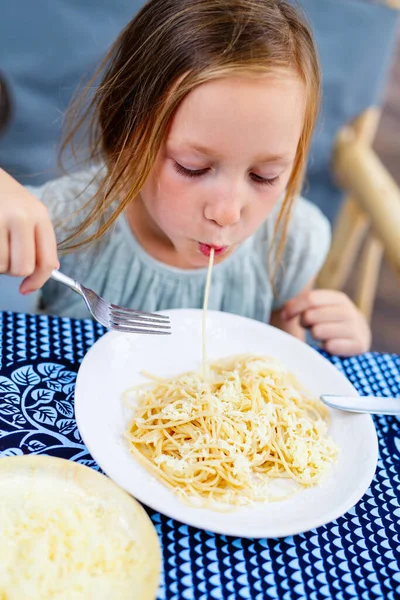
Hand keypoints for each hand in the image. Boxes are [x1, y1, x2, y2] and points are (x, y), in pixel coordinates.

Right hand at [0, 169, 58, 293]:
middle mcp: (22, 217)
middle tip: (5, 256)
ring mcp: (0, 219)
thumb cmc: (4, 197)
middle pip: (23, 268)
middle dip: (12, 271)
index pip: (47, 261)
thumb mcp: (29, 212)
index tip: (26, 288)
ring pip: (2, 266)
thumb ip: (41, 240)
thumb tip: (51, 268)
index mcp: (40, 215)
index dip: (38, 281)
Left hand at [282, 289, 370, 355]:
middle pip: (311, 315)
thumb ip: (301, 305)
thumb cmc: (331, 322)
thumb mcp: (319, 309)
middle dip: (304, 323)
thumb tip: (285, 313)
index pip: (310, 298)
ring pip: (318, 331)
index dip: (293, 307)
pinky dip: (326, 348)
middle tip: (310, 327)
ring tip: (322, 335)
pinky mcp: (358, 345)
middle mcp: (348, 311)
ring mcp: (355, 328)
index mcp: (338, 299)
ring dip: (315, 335)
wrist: (358, 338)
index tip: (285, 316)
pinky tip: (330, 346)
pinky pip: (330, 346)